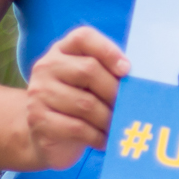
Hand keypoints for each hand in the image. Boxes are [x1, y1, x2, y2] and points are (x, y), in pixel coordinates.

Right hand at [19, 25, 128, 170]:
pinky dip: (97, 136)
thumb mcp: (91, 83)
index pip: (83, 37)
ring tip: (119, 127)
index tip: (127, 70)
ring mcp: (39, 93)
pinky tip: (105, 140)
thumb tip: (139, 82)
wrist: (45, 136)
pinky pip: (77, 127)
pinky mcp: (38, 120)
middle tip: (128, 106)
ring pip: (85, 103)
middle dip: (114, 91)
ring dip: (108, 118)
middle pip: (88, 70)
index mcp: (62, 50)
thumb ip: (109, 74)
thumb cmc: (78, 104)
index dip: (108, 50)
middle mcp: (46, 67)